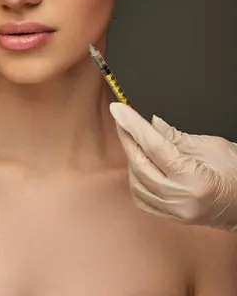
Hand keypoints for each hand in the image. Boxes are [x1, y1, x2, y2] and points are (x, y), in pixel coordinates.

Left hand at [110, 102, 236, 231]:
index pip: (153, 145)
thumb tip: (151, 123)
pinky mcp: (173, 217)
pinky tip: (139, 164)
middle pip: (139, 163)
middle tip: (121, 118)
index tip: (118, 109)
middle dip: (127, 137)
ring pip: (136, 182)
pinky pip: (142, 198)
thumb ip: (175, 137)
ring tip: (134, 139)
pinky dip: (136, 179)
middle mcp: (180, 199)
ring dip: (131, 158)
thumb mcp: (209, 146)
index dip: (132, 124)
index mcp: (193, 179)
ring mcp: (175, 212)